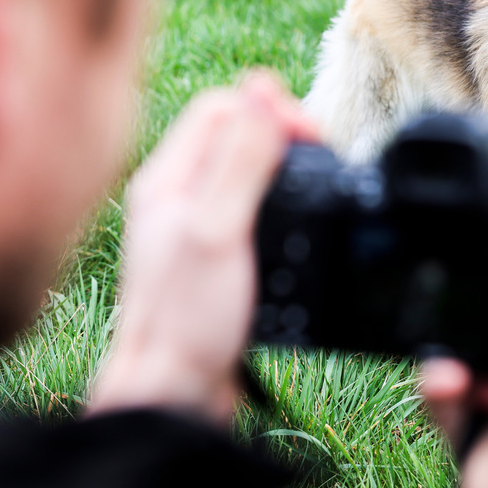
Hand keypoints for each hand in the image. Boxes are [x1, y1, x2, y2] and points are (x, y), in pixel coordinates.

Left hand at [89, 72, 317, 425]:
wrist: (172, 396)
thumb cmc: (186, 319)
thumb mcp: (218, 228)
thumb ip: (240, 159)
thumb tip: (261, 91)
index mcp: (167, 178)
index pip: (220, 106)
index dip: (269, 108)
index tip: (309, 134)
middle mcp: (175, 195)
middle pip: (233, 133)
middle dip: (280, 132)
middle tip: (320, 155)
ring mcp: (191, 226)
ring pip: (243, 170)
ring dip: (280, 165)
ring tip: (316, 178)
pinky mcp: (212, 257)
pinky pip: (248, 208)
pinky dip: (277, 203)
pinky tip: (296, 221)